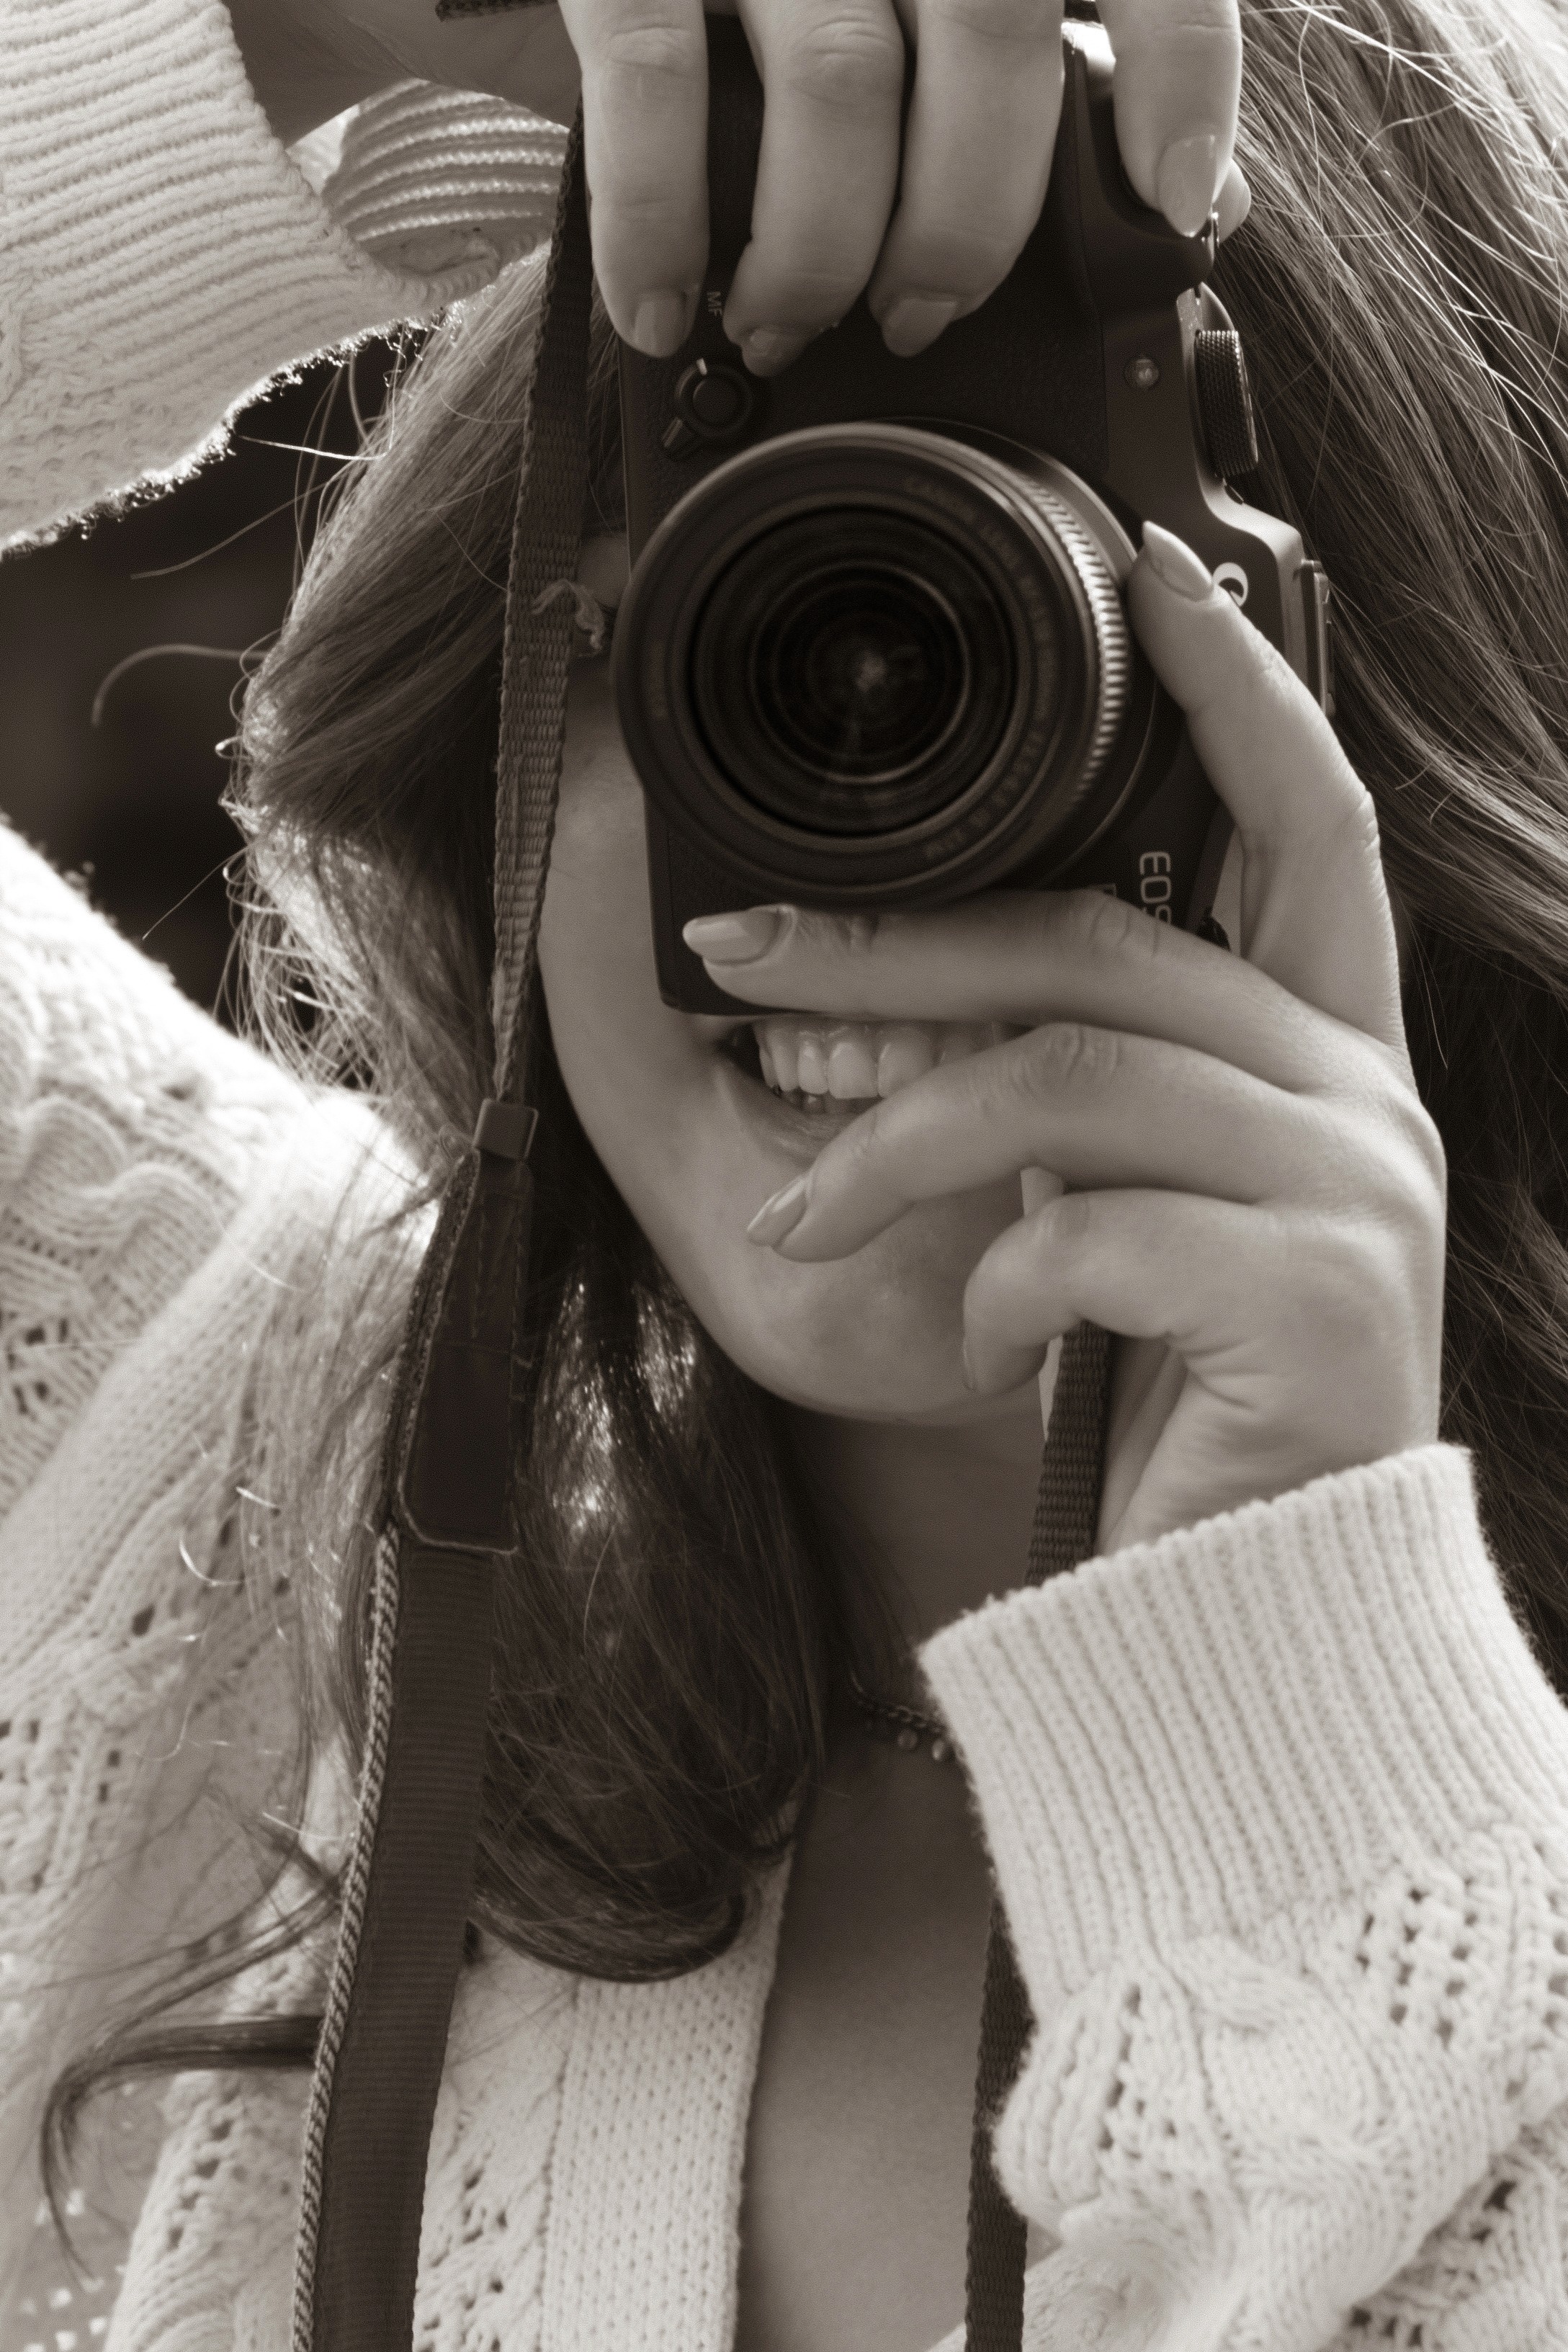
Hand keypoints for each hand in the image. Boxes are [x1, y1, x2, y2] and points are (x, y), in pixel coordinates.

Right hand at [231, 0, 1248, 367]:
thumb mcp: (900, 10)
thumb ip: (1033, 77)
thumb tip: (1198, 192)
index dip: (1178, 77)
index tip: (1169, 201)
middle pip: (992, 34)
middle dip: (965, 220)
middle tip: (917, 318)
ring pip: (841, 78)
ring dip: (821, 246)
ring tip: (779, 319)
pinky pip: (659, 84)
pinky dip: (664, 226)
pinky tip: (660, 306)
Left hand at [683, 525, 1446, 1553]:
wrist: (1254, 1610)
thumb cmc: (1172, 1400)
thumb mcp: (1113, 1213)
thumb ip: (1078, 1089)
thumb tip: (918, 984)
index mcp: (1324, 1058)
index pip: (1313, 826)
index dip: (1242, 693)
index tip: (1159, 581)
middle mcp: (1360, 1100)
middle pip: (1114, 941)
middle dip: (902, 943)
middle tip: (743, 953)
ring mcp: (1356, 1192)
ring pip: (1074, 1076)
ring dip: (901, 1137)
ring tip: (805, 1216)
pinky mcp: (1320, 1297)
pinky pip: (1094, 1228)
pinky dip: (999, 1282)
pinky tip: (986, 1340)